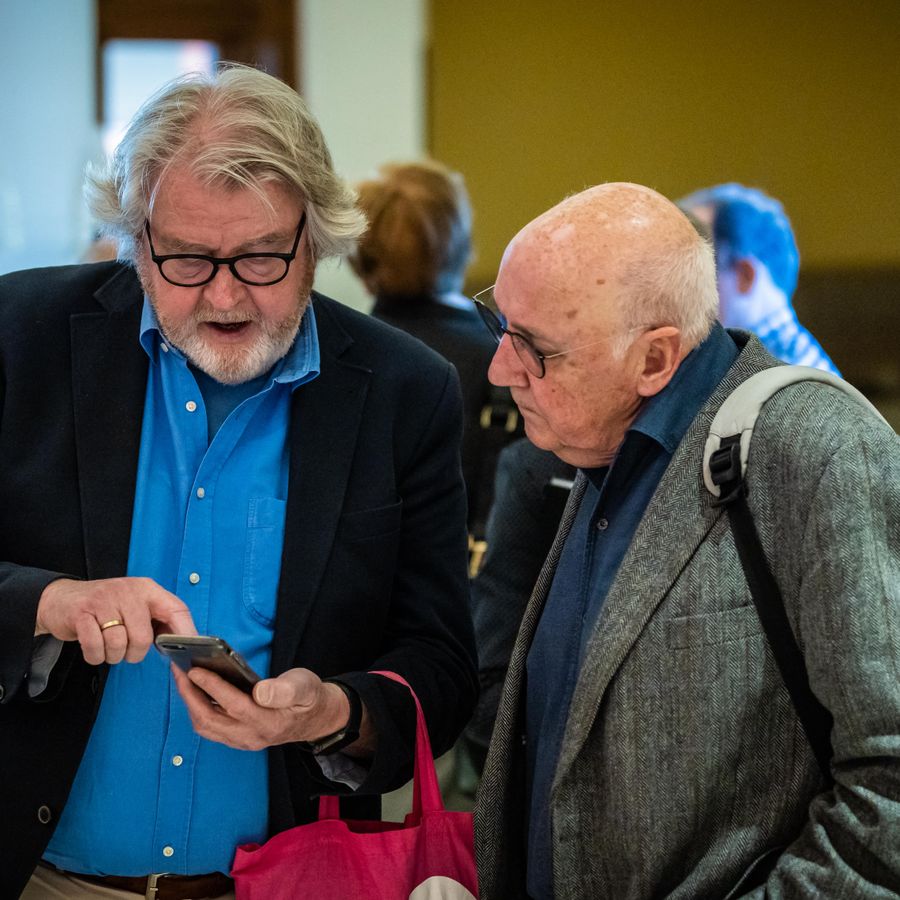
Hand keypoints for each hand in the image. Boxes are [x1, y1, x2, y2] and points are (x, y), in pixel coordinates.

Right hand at [35, 577, 196, 665]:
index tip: (188, 650)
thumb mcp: (135, 606)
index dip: (185, 632)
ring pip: (118, 644)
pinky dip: (95, 656)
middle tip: (125, 649)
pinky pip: (95, 647)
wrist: (61, 599)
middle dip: (134, 653)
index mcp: (147, 589)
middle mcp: (128, 591)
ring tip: (108, 646)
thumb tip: (183, 642)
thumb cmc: (106, 608)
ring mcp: (104, 601)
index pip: (176, 609)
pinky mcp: (82, 613)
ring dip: (113, 655)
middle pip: (143, 638)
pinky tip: (95, 648)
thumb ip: (158, 620)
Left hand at [172, 665, 354, 751]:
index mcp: (270, 722)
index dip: (213, 687)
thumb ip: (286, 690)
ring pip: (206, 726)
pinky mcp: (236, 738)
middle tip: (179, 671)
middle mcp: (252, 736)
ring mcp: (242, 740)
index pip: (234, 706)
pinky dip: (197, 709)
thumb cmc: (309, 697)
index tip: (195, 670)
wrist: (315, 718)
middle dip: (190, 695)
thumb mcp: (305, 686)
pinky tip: (194, 691)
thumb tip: (260, 691)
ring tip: (181, 678)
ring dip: (190, 703)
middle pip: (211, 720)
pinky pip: (209, 727)